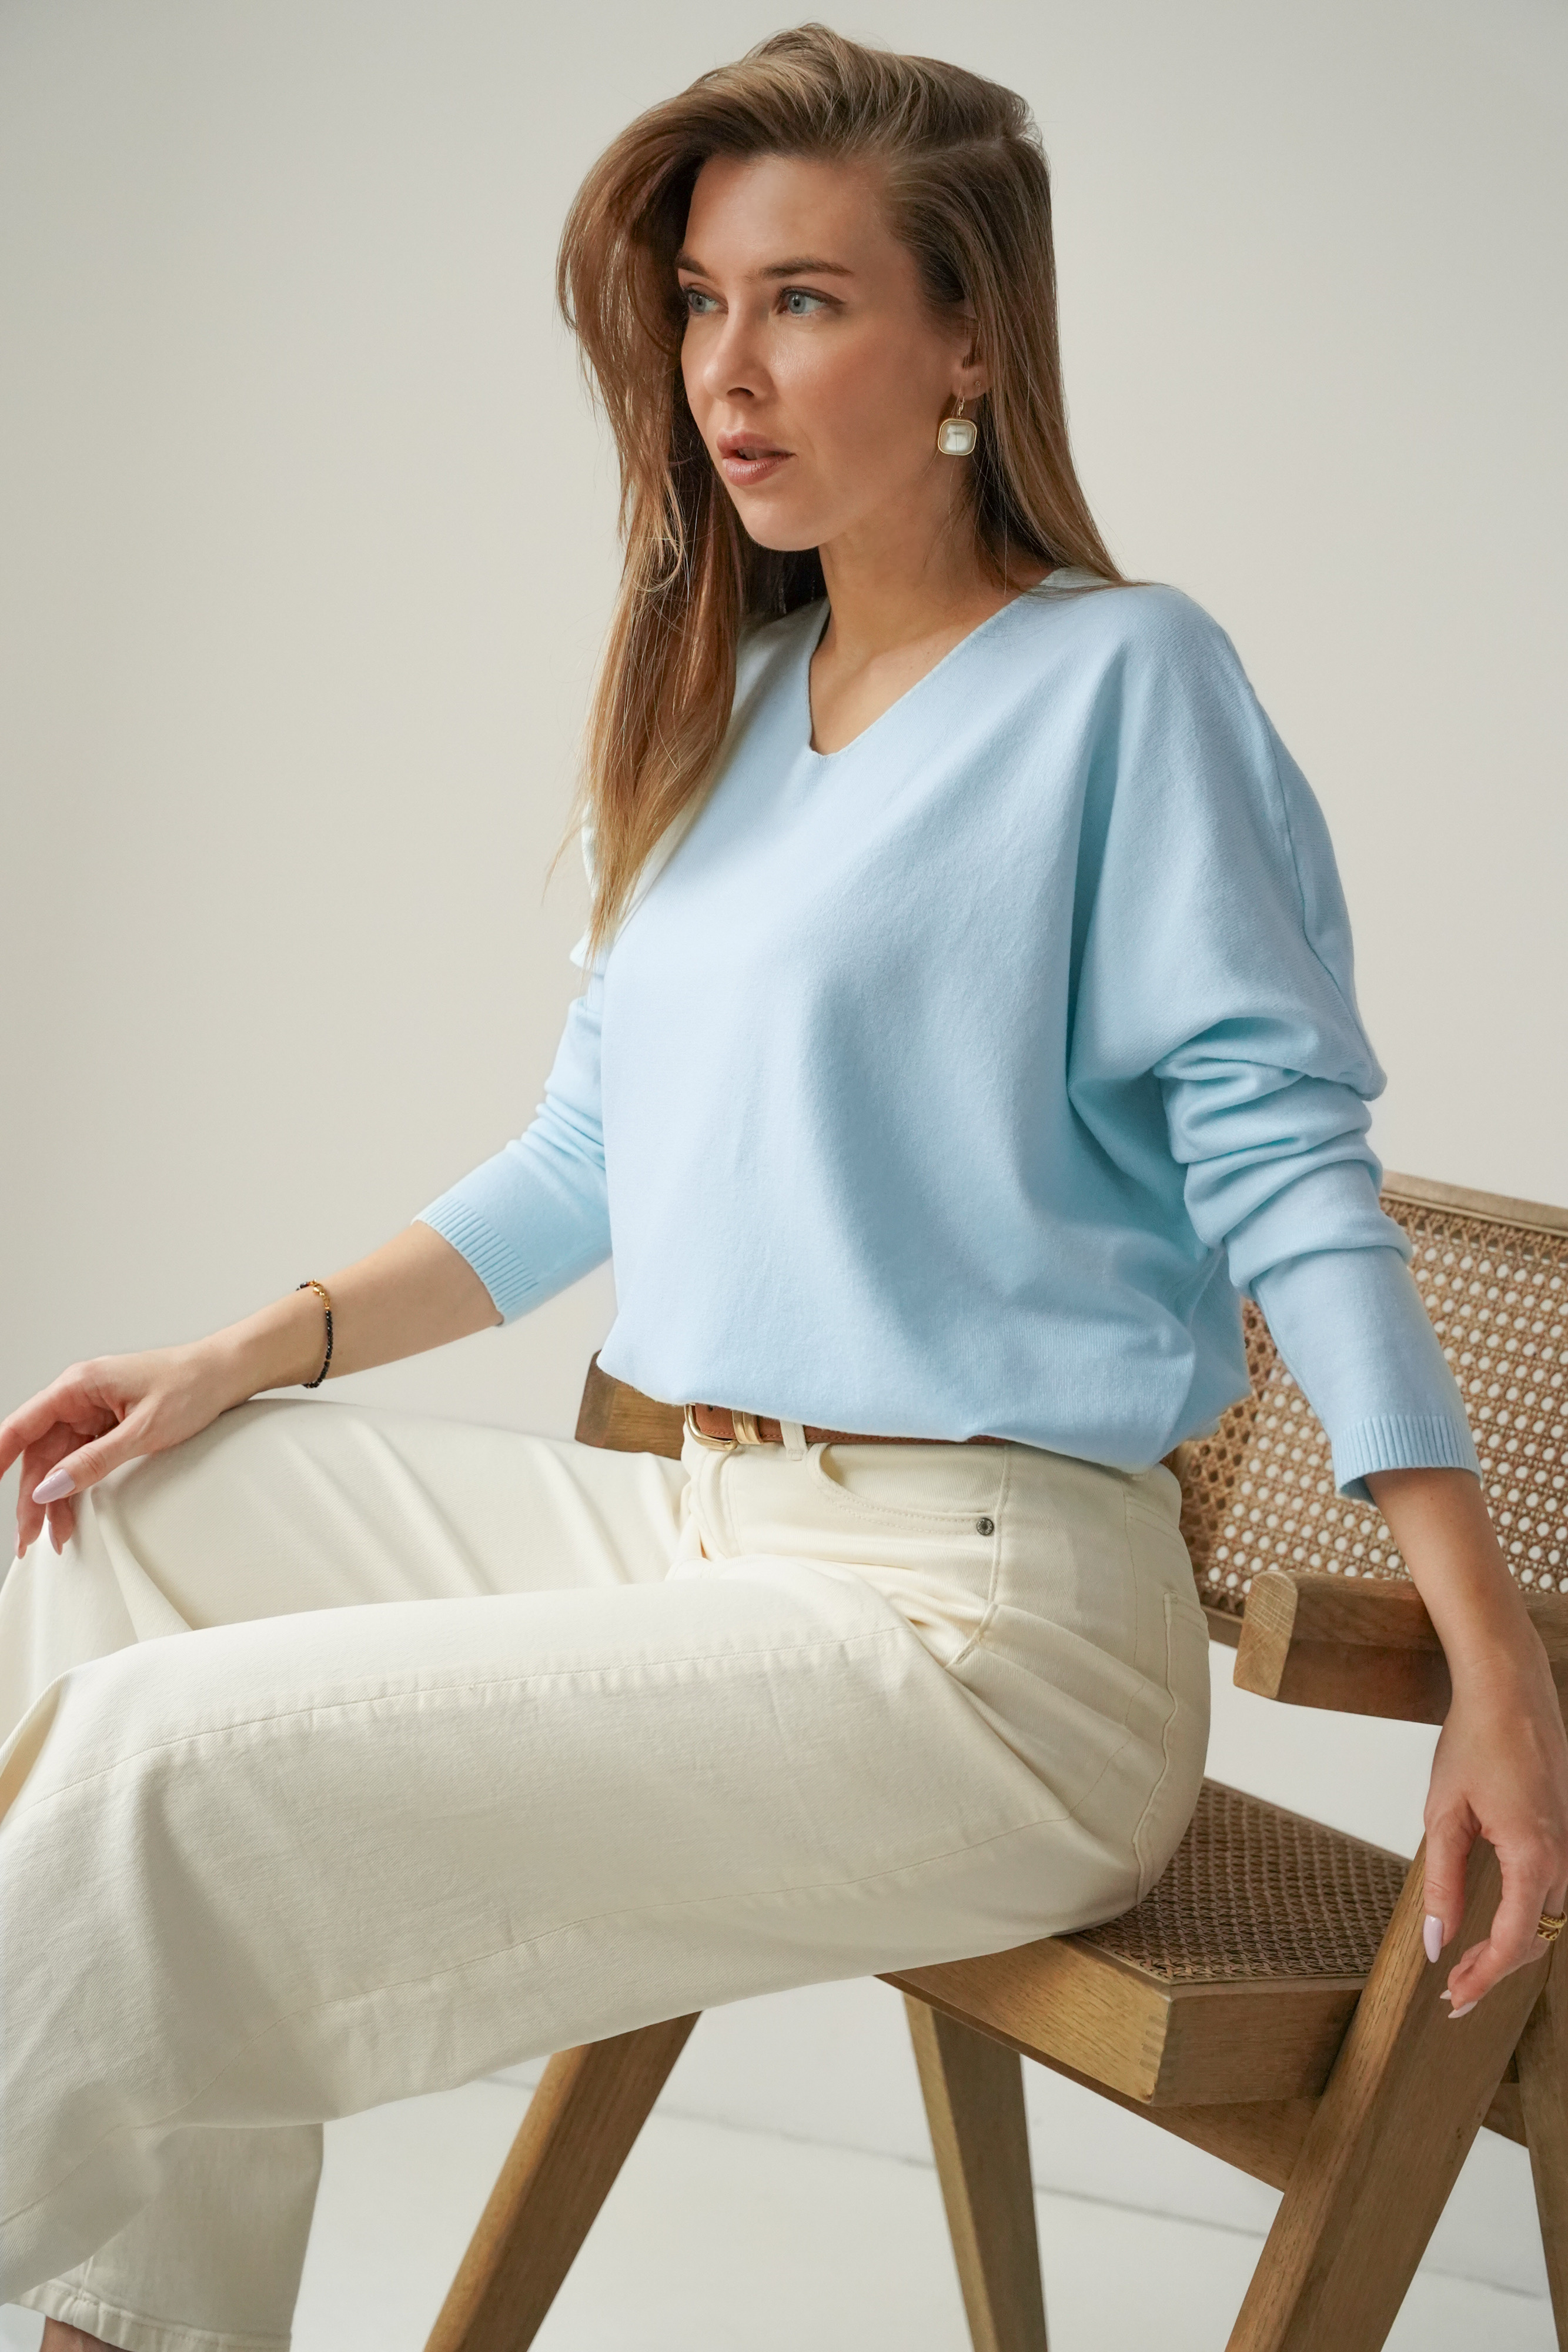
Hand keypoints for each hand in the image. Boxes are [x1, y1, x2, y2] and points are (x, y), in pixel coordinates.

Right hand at [1, 1342, 248, 1557]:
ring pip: (57, 1461)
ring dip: (53, 1499)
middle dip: (32, 1497)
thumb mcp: (142, 1431)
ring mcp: (92, 1412)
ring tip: (53, 1537)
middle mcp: (78, 1397)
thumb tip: (50, 1487)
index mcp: (78, 1386)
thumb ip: (94, 1461)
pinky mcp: (107, 1425)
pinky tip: (71, 1515)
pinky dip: (75, 1488)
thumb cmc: (190, 1386)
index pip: (22, 1425)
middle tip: (30, 1538)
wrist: (226, 1373)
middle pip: (39, 1453)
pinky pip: (79, 1460)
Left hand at [1368, 1467, 1567, 2016]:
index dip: (1484, 1978)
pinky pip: (1550, 1891)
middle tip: (1456, 1997)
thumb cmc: (1475, 1742)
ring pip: (1547, 1918)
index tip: (1454, 2001)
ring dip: (1512, 1947)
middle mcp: (1563, 1858)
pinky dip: (1524, 1916)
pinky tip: (1495, 1924)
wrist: (1510, 1690)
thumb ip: (1444, 1882)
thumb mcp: (1445, 1814)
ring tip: (1469, 1967)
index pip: (1515, 1942)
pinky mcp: (1562, 1831)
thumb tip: (1438, 1941)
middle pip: (1536, 1939)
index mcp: (1535, 1858)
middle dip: (1496, 1972)